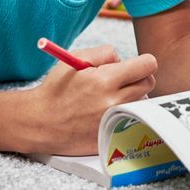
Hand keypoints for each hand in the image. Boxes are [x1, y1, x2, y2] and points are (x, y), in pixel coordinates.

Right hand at [27, 45, 158, 155]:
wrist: (40, 123)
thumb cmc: (57, 89)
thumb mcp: (76, 59)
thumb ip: (105, 53)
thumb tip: (123, 59)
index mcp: (106, 80)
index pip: (148, 66)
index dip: (142, 62)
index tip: (135, 65)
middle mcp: (114, 102)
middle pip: (149, 84)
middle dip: (139, 78)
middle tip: (121, 80)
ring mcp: (114, 122)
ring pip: (142, 103)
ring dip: (132, 97)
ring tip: (111, 97)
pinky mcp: (112, 137)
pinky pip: (131, 121)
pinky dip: (124, 115)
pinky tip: (106, 113)